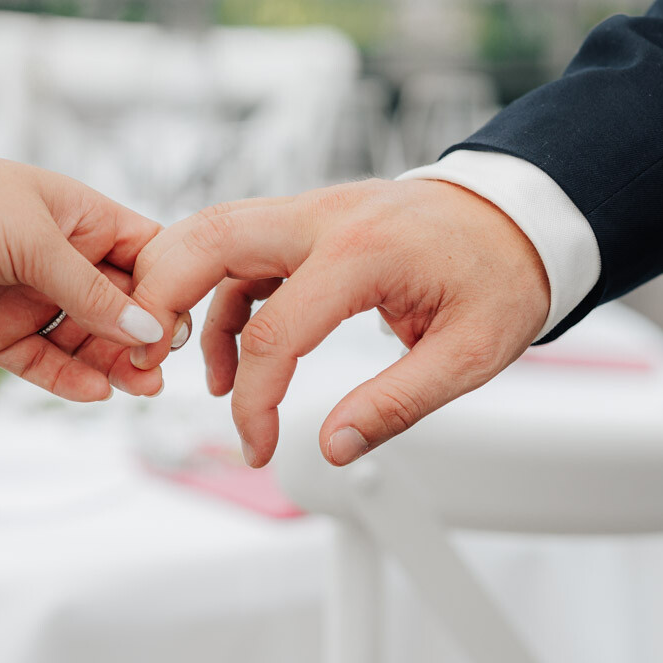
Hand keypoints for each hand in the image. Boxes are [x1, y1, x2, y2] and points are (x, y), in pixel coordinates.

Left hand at [0, 138, 184, 401]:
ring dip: (113, 364)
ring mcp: (29, 300)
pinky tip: (95, 391)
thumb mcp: (34, 240)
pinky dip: (70, 379)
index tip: (180, 322)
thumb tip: (149, 332)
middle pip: (122, 308)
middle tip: (159, 371)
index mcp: (83, 220)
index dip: (169, 289)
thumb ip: (89, 291)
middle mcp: (62, 262)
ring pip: (86, 342)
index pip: (147, 258)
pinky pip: (43, 364)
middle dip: (144, 338)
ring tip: (136, 388)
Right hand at [127, 179, 548, 465]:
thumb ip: (396, 403)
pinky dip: (216, 298)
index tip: (258, 445)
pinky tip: (225, 354)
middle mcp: (323, 218)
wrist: (521, 216)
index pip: (274, 332)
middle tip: (141, 361)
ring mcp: (310, 214)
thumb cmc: (501, 275)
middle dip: (159, 300)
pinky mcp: (307, 224)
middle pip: (206, 242)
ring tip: (172, 361)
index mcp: (363, 251)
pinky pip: (238, 251)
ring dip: (177, 291)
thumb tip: (335, 448)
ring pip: (209, 234)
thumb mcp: (469, 354)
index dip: (253, 402)